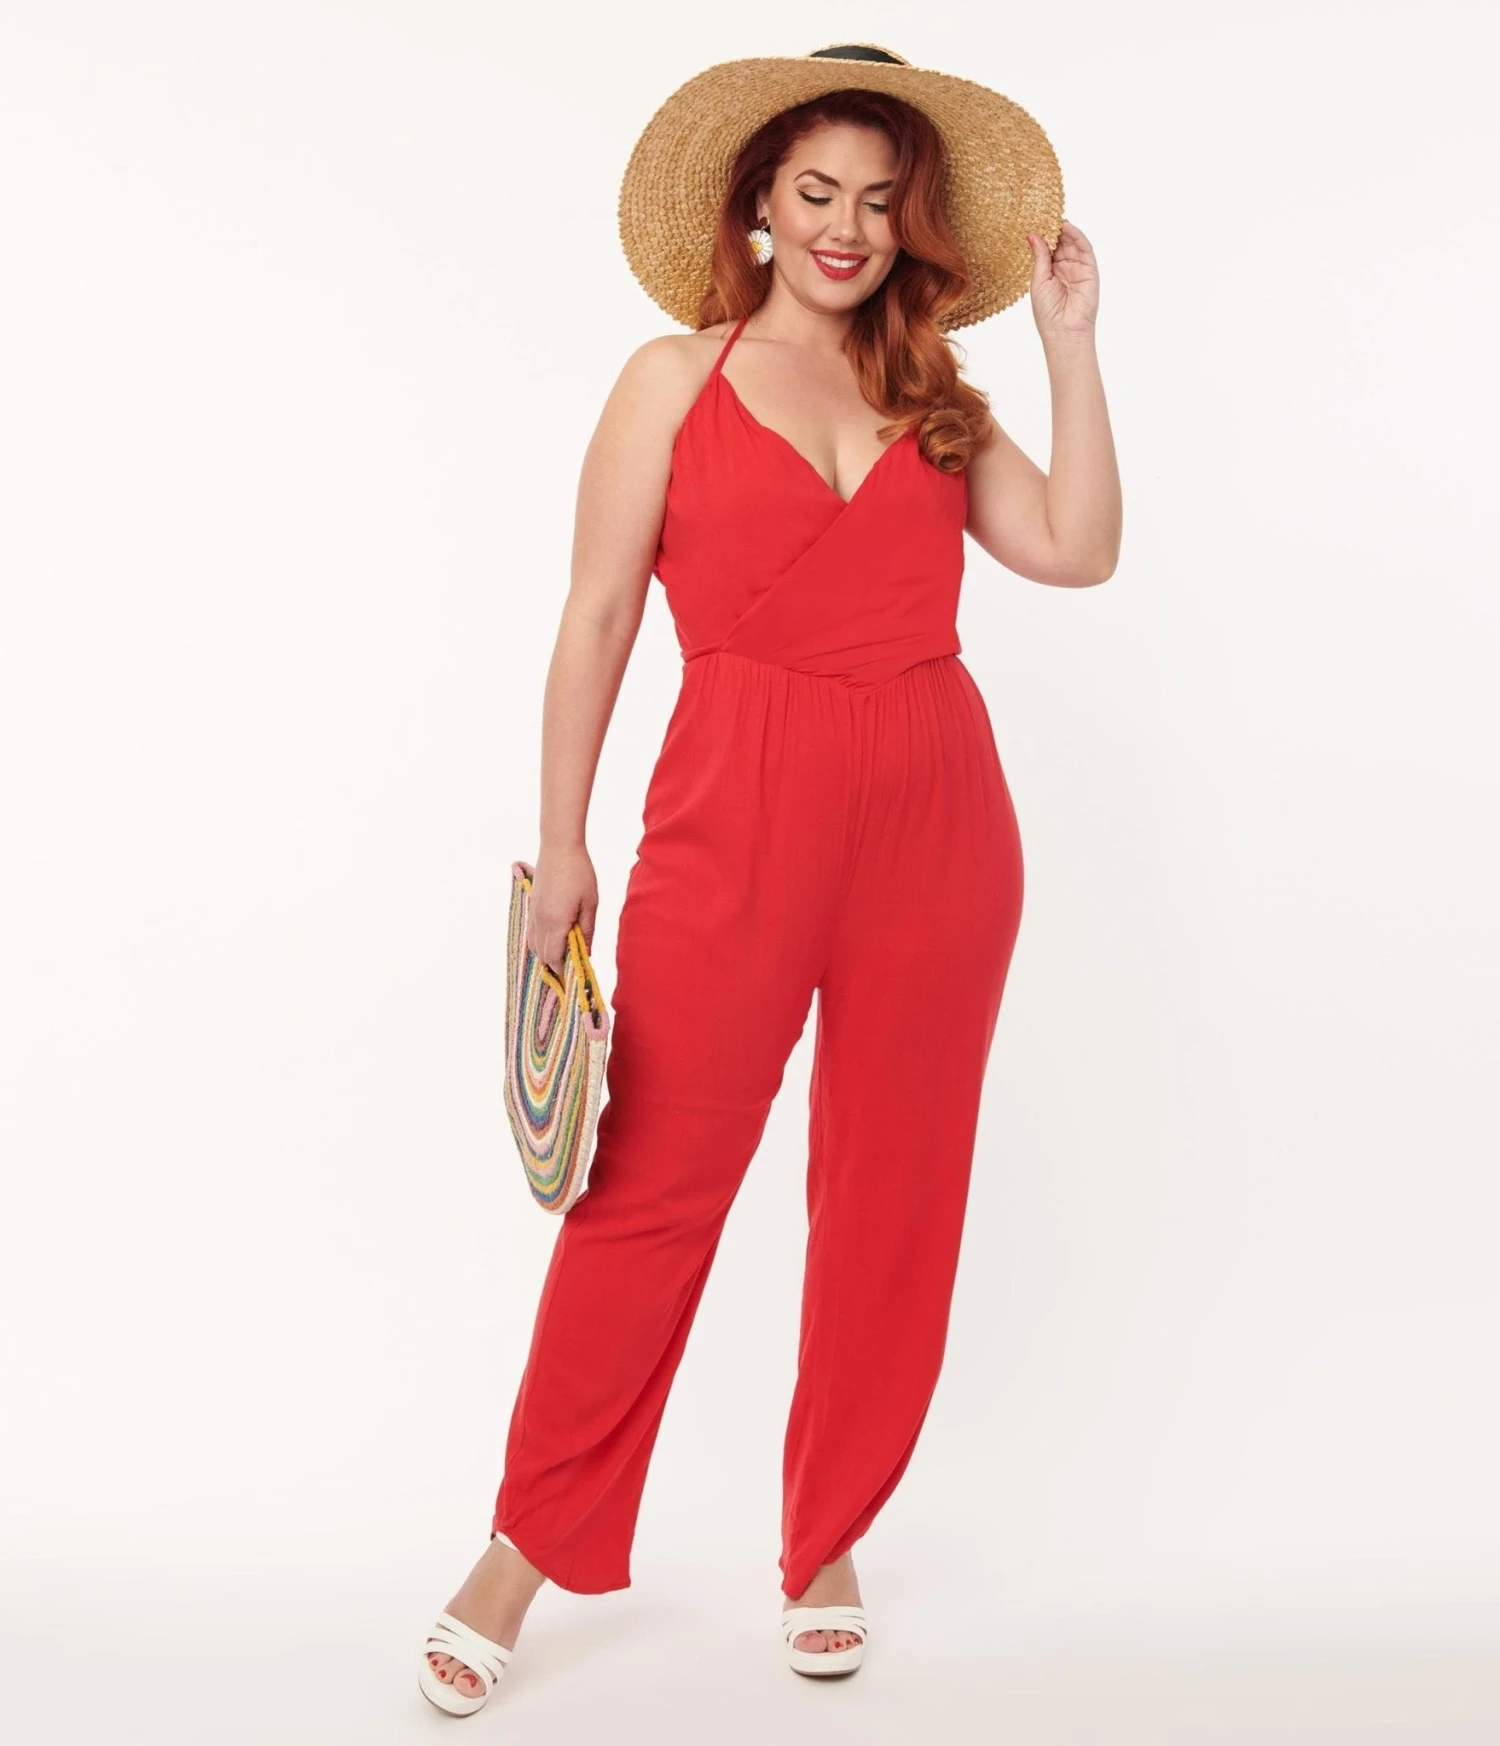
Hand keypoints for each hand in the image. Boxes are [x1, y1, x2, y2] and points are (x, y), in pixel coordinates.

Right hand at [527, 843, 597, 979]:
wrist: (559, 846)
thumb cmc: (579, 873)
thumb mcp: (590, 903)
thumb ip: (586, 931)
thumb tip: (585, 953)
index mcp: (555, 922)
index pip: (554, 957)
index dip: (563, 971)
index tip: (574, 978)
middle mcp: (539, 920)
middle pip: (542, 955)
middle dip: (555, 965)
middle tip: (571, 968)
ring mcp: (533, 912)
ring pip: (533, 945)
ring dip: (546, 954)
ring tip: (563, 955)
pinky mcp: (531, 905)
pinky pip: (531, 932)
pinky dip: (540, 942)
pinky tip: (553, 939)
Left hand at [1025, 220, 1098, 342]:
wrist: (1064, 331)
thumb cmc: (1048, 312)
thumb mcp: (1038, 281)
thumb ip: (1039, 257)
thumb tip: (1032, 235)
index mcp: (1050, 273)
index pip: (1048, 249)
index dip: (1042, 236)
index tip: (1034, 221)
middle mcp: (1065, 269)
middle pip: (1060, 243)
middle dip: (1052, 230)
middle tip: (1044, 214)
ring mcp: (1078, 269)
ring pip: (1072, 244)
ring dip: (1064, 230)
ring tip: (1054, 217)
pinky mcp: (1090, 271)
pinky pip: (1085, 250)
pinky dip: (1077, 236)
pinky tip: (1068, 227)